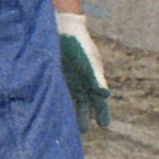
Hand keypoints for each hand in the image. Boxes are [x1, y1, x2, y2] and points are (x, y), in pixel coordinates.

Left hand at [54, 10, 110, 131]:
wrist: (63, 26)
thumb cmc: (78, 44)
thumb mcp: (88, 61)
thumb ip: (95, 79)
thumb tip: (106, 95)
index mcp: (94, 79)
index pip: (100, 101)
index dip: (103, 113)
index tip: (104, 125)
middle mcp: (82, 82)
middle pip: (85, 104)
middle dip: (84, 117)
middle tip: (82, 132)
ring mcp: (69, 80)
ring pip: (72, 101)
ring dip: (71, 113)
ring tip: (67, 127)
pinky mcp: (56, 76)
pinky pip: (58, 94)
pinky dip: (58, 103)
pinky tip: (52, 111)